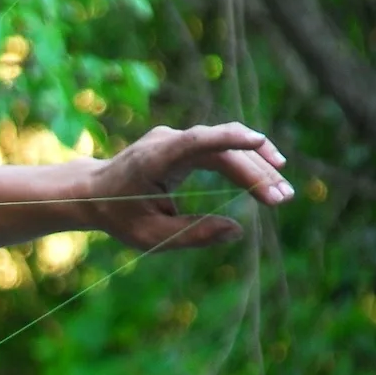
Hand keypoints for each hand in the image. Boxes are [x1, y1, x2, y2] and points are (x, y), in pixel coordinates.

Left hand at [90, 122, 293, 251]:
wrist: (91, 193)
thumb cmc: (118, 216)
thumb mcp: (150, 236)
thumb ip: (191, 234)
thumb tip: (237, 231)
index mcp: (155, 159)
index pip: (198, 141)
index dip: (229, 138)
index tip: (260, 141)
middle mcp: (169, 141)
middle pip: (222, 149)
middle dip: (256, 172)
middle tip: (283, 198)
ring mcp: (177, 139)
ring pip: (226, 147)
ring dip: (256, 167)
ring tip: (282, 194)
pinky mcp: (184, 144)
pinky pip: (219, 149)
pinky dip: (243, 162)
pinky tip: (267, 177)